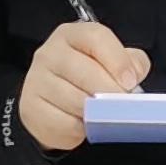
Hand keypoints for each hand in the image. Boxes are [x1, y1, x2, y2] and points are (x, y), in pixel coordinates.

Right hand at [19, 17, 150, 151]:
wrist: (54, 104)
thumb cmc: (88, 78)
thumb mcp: (112, 62)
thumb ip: (131, 62)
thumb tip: (134, 73)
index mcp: (72, 35)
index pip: (96, 38)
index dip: (118, 60)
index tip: (130, 82)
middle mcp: (50, 53)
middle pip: (86, 71)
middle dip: (110, 91)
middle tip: (123, 106)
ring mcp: (36, 79)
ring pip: (75, 100)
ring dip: (96, 112)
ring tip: (104, 115)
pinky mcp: (31, 107)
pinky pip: (64, 123)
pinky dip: (80, 129)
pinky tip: (84, 124)